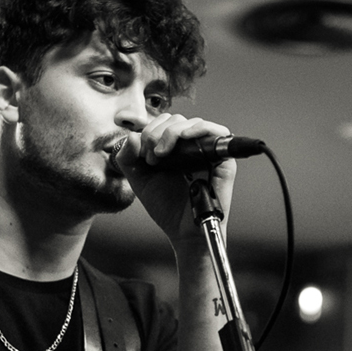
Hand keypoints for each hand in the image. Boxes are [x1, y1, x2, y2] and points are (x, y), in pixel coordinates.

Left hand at [112, 114, 236, 248]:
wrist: (182, 230)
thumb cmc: (166, 207)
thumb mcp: (139, 179)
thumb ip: (128, 156)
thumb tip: (132, 135)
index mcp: (173, 148)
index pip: (163, 122)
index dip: (150, 131)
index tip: (144, 155)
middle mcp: (191, 147)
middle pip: (176, 120)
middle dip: (157, 133)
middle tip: (152, 157)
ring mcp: (208, 152)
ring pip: (193, 123)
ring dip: (172, 132)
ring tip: (162, 154)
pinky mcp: (224, 159)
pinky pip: (218, 132)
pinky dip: (200, 128)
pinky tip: (184, 137)